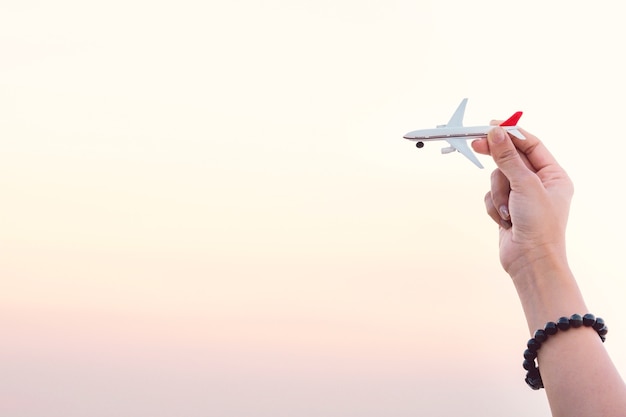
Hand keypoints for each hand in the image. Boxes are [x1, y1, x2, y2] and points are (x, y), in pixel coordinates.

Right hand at [471, 126, 573, 277]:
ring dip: (498, 193)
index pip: (531, 145)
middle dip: (497, 159)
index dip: (511, 133)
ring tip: (509, 211)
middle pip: (510, 159)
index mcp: (553, 175)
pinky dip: (494, 206)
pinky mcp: (507, 209)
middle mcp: (539, 184)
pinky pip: (491, 195)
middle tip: (476, 143)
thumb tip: (495, 133)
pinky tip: (505, 220)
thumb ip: (507, 158)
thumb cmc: (539, 226)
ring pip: (498, 179)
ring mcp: (521, 197)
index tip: (491, 125)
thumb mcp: (524, 185)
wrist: (530, 261)